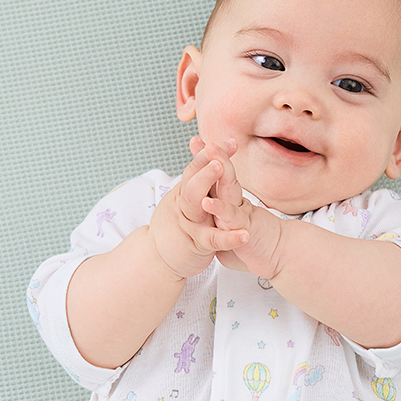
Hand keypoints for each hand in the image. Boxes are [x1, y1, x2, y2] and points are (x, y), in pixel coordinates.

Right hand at [147, 139, 251, 280]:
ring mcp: (188, 222)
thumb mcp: (183, 204)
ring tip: (222, 168)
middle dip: (205, 161)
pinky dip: (229, 237)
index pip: (196, 168)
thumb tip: (205, 164)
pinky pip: (213, 238)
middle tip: (218, 148)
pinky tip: (244, 235)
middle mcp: (183, 203)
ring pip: (195, 199)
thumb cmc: (174, 231)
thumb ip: (194, 186)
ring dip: (207, 181)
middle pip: (192, 177)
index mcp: (184, 193)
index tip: (230, 141)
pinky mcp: (196, 243)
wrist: (156, 260)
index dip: (211, 153)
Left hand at [188, 136, 284, 281]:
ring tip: (209, 150)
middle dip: (211, 155)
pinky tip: (207, 200)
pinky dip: (219, 208)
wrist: (282, 258)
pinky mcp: (244, 229)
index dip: (207, 162)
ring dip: (219, 167)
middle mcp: (235, 205)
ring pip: (227, 187)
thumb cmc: (258, 250)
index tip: (196, 144)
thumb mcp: (232, 240)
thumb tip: (214, 232)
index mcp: (231, 204)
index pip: (217, 179)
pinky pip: (230, 217)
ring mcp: (240, 214)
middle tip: (197, 139)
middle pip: (222, 175)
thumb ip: (221, 233)